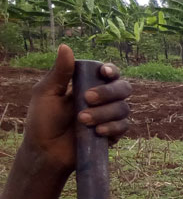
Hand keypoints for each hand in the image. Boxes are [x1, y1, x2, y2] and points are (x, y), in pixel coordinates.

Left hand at [24, 45, 131, 173]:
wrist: (46, 151)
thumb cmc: (43, 120)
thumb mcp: (47, 93)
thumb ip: (60, 72)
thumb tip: (66, 47)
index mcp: (88, 85)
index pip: (109, 73)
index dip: (111, 70)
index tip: (103, 72)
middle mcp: (103, 99)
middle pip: (123, 88)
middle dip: (109, 92)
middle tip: (87, 99)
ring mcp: (110, 116)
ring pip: (124, 108)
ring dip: (104, 113)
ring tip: (83, 120)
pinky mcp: (114, 133)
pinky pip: (124, 126)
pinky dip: (112, 127)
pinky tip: (97, 131)